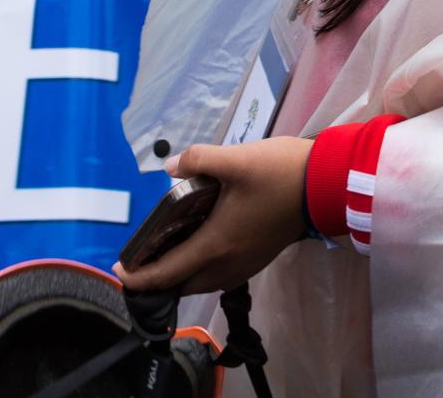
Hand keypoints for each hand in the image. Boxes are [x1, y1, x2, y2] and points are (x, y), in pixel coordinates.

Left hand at [115, 136, 312, 295]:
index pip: (168, 272)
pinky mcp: (256, 259)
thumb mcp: (236, 159)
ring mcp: (244, 265)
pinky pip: (218, 274)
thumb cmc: (279, 173)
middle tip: (141, 255)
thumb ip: (199, 159)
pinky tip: (198, 240)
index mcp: (216, 244)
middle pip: (182, 284)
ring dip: (180, 272)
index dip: (140, 276)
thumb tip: (171, 167)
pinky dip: (199, 267)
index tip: (119, 270)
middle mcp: (227, 264)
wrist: (323, 185)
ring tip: (165, 247)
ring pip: (201, 281)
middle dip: (158, 277)